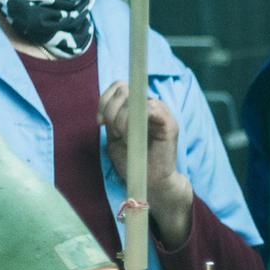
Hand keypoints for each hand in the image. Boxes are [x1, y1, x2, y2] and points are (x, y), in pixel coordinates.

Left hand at [100, 81, 191, 245]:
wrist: (151, 182)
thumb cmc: (134, 161)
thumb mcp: (115, 137)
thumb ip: (112, 119)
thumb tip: (106, 105)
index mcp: (139, 107)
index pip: (120, 87)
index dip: (105, 100)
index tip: (100, 122)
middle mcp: (152, 105)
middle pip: (123, 89)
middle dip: (110, 110)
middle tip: (113, 132)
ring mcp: (162, 112)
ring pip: (133, 98)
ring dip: (121, 118)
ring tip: (124, 137)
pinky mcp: (169, 122)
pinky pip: (148, 107)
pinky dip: (133, 120)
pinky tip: (132, 135)